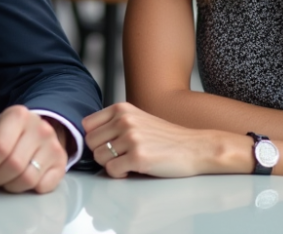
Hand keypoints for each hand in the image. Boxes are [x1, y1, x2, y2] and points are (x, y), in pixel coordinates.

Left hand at [0, 105, 66, 192]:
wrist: (29, 134)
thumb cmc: (1, 136)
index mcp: (17, 115)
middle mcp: (39, 127)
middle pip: (13, 165)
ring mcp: (53, 145)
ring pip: (28, 178)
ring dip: (10, 185)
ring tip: (6, 176)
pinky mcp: (61, 163)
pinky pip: (42, 187)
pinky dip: (28, 189)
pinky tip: (22, 178)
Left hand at [84, 102, 251, 178]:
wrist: (194, 147)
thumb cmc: (165, 137)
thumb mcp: (137, 119)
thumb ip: (114, 123)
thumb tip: (87, 137)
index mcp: (122, 109)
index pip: (87, 125)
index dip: (95, 139)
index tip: (107, 145)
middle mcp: (125, 120)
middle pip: (91, 143)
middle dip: (102, 153)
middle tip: (120, 156)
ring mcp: (132, 138)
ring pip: (99, 158)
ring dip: (111, 164)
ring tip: (128, 161)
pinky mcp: (138, 157)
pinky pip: (112, 171)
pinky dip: (120, 174)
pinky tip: (134, 169)